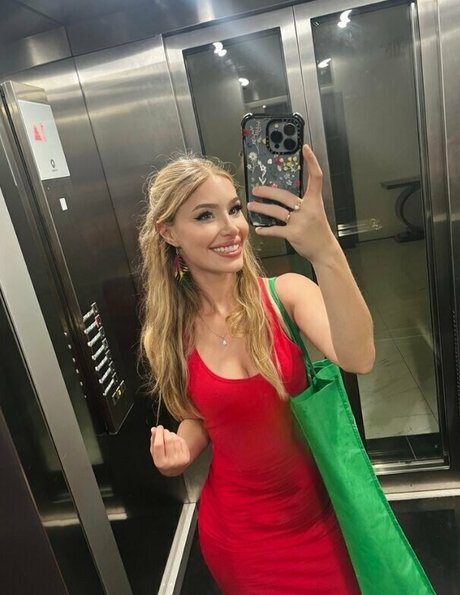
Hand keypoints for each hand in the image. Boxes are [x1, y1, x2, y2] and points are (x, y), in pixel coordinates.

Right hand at [150, 425, 190, 476]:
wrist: (174, 470)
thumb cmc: (163, 461)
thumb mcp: (154, 454)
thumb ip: (153, 442)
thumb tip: (154, 429)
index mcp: (160, 463)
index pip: (158, 445)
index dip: (158, 434)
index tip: (158, 427)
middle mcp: (171, 462)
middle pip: (168, 441)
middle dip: (165, 432)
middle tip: (163, 430)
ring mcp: (180, 460)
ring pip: (175, 440)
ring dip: (171, 434)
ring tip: (168, 436)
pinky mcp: (186, 457)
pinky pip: (182, 441)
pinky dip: (177, 437)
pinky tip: (174, 440)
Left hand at [247, 144, 336, 262]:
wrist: (324, 250)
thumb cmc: (317, 231)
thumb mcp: (315, 212)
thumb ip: (302, 204)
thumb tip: (283, 197)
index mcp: (315, 201)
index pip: (316, 177)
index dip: (312, 161)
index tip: (305, 148)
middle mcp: (308, 209)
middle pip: (285, 195)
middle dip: (267, 192)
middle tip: (255, 190)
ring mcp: (301, 222)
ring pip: (276, 211)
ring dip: (261, 208)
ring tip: (251, 206)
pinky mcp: (294, 234)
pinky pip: (275, 230)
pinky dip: (266, 230)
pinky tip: (259, 229)